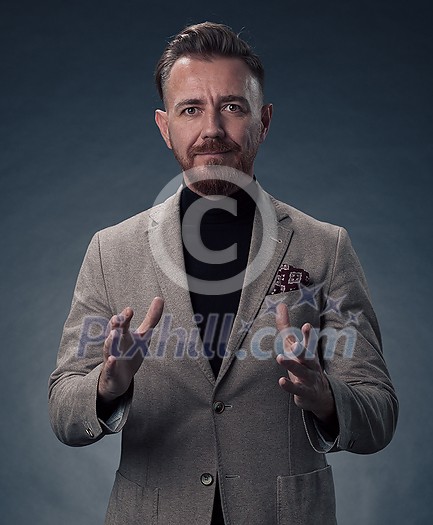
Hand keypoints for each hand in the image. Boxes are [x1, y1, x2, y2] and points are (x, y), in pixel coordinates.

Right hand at [98, 297, 163, 402]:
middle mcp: (115, 343)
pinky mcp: (111, 371)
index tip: (130, 310)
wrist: (120, 378)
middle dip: (116, 326)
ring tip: (114, 334)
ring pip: (109, 348)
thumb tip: (160, 298)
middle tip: (118, 319)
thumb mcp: (143, 335)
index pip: (124, 323)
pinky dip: (110, 364)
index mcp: (123, 333)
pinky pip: (109, 367)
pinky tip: (113, 359)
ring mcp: (111, 357)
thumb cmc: (132, 351)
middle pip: (114, 332)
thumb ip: (151, 318)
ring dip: (111, 341)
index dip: (126, 317)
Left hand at [275, 303, 337, 431]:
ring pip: (302, 372)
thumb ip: (285, 327)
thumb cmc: (303, 364)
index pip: (309, 342)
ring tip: (280, 358)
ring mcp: (309, 379)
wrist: (321, 395)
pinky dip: (290, 386)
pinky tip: (281, 381)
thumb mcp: (294, 345)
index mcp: (308, 352)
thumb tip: (280, 305)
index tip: (306, 325)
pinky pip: (297, 389)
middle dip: (303, 350)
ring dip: (292, 366)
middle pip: (308, 356)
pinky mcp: (304, 392)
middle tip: (295, 345)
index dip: (307, 335)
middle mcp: (310, 364)